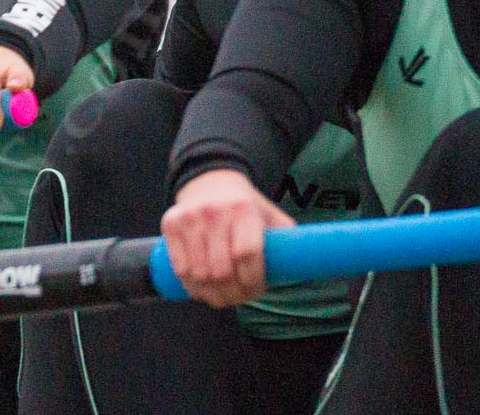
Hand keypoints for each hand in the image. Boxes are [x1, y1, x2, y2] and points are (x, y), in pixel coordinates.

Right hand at [160, 168, 293, 307]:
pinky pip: (180, 267)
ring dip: (212, 295)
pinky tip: (202, 290)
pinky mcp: (170, 224)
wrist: (210, 180)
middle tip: (239, 299)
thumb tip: (309, 272)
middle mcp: (214, 212)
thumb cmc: (246, 206)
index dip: (252, 281)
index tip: (257, 291)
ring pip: (199, 274)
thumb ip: (287, 242)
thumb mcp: (271, 216)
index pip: (247, 254)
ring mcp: (189, 218)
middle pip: (221, 270)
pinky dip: (191, 286)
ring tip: (221, 298)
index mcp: (243, 210)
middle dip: (232, 294)